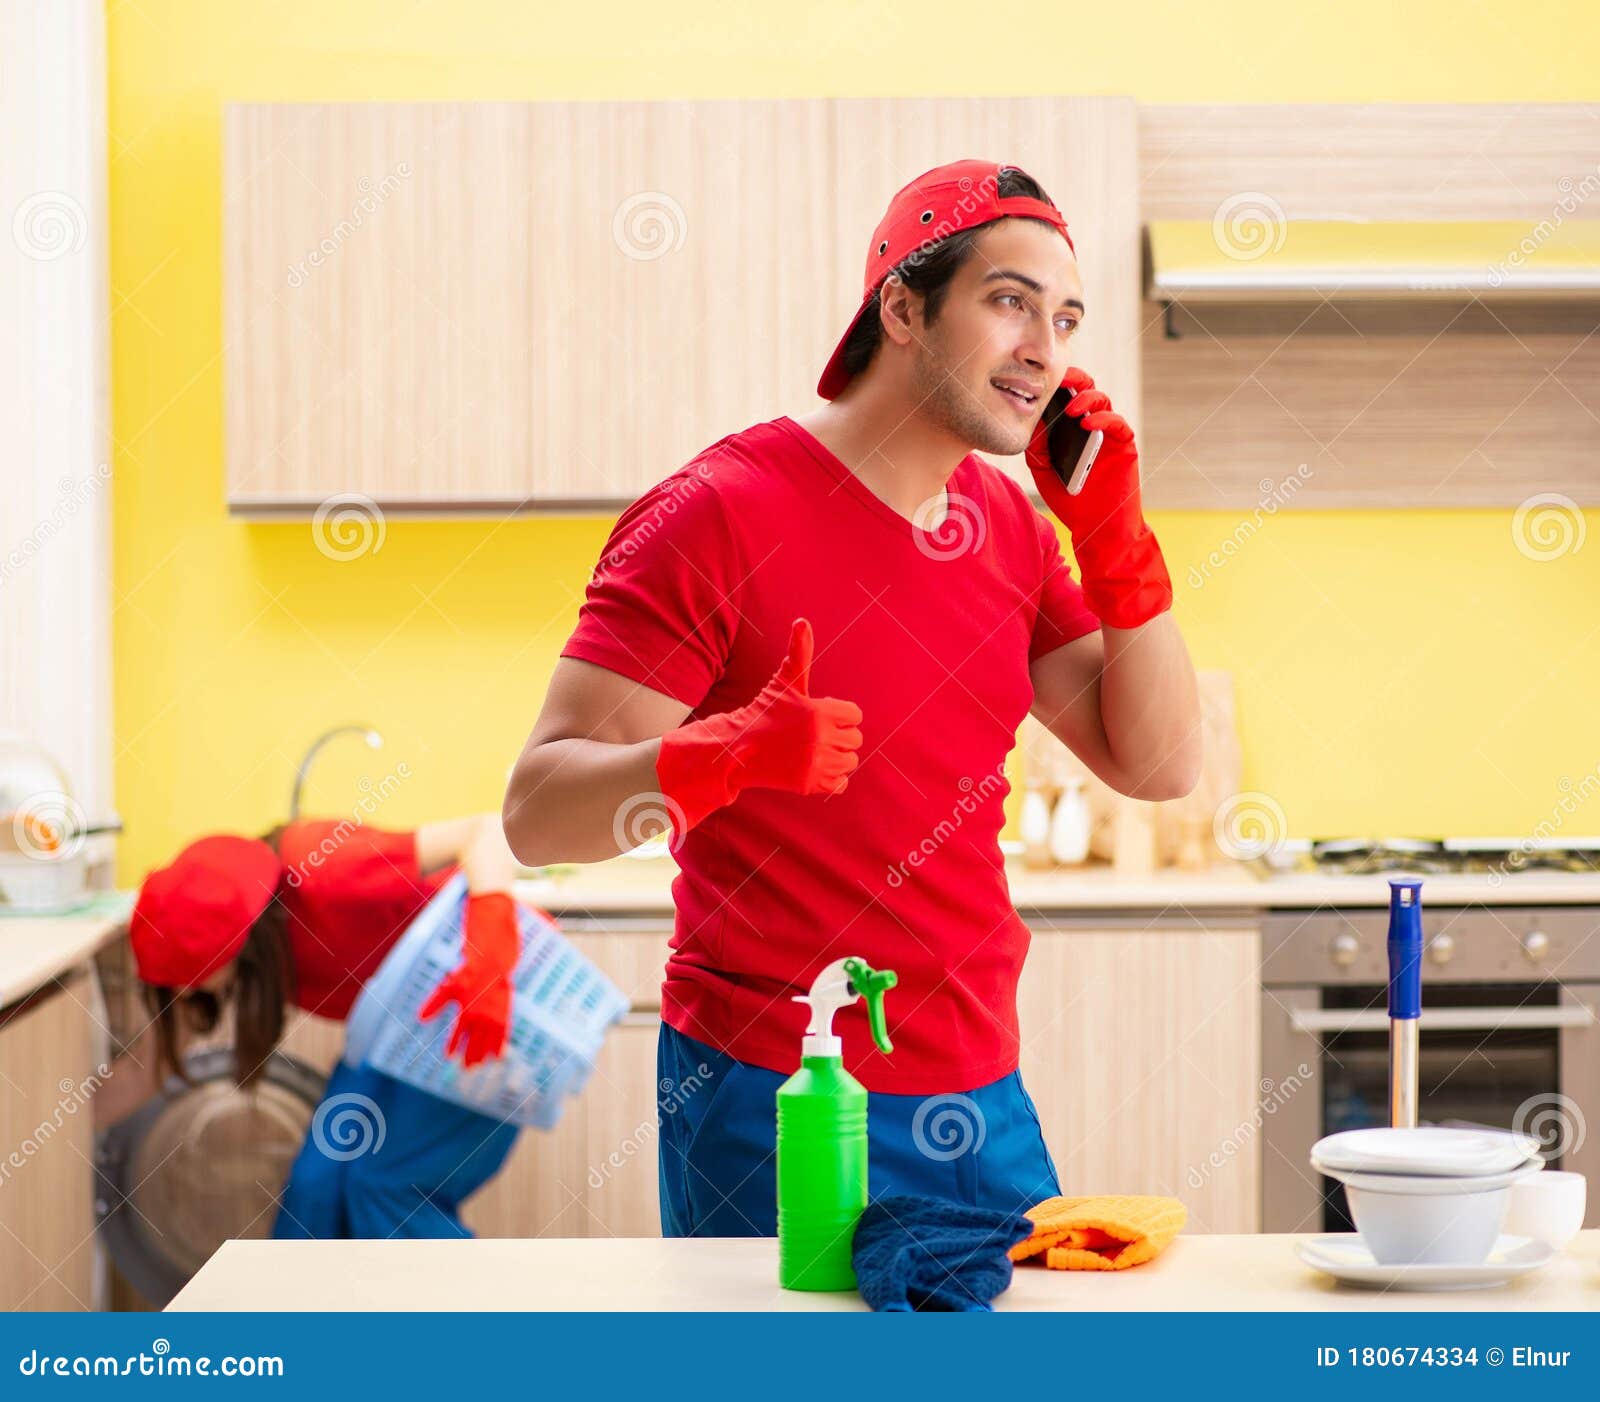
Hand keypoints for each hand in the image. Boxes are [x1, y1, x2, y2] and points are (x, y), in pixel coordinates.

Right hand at [417, 891, 518, 1067]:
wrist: (496, 903)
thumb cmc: (506, 923)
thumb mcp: (511, 951)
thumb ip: (508, 967)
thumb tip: (518, 972)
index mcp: (505, 983)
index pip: (504, 1020)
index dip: (500, 1041)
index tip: (496, 1059)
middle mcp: (494, 985)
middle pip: (486, 1026)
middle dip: (478, 1049)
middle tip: (470, 1070)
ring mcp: (481, 978)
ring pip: (468, 1016)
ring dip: (458, 1038)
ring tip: (450, 1057)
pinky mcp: (467, 966)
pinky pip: (447, 990)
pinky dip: (434, 1003)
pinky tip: (421, 1017)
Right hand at [656, 617, 863, 838]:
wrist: (738, 749)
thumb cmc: (764, 712)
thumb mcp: (784, 682)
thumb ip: (799, 653)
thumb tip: (802, 621)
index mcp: (820, 712)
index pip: (855, 715)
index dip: (839, 713)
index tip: (818, 714)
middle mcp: (822, 739)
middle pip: (855, 739)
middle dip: (838, 735)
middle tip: (813, 734)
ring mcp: (817, 764)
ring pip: (849, 761)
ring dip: (836, 756)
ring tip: (812, 749)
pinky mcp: (810, 785)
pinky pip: (841, 783)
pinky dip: (833, 777)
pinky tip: (814, 766)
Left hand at [1024, 369, 1171, 629]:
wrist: (1097, 527)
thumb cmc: (1071, 500)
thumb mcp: (1043, 471)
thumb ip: (1037, 446)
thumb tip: (1029, 419)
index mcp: (1071, 429)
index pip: (1065, 396)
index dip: (1056, 383)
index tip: (1039, 376)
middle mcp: (1091, 426)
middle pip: (1086, 389)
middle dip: (1074, 378)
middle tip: (1060, 377)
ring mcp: (1109, 434)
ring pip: (1102, 401)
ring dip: (1086, 399)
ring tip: (1071, 408)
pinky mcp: (1125, 444)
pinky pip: (1117, 423)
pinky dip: (1102, 419)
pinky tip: (1086, 423)